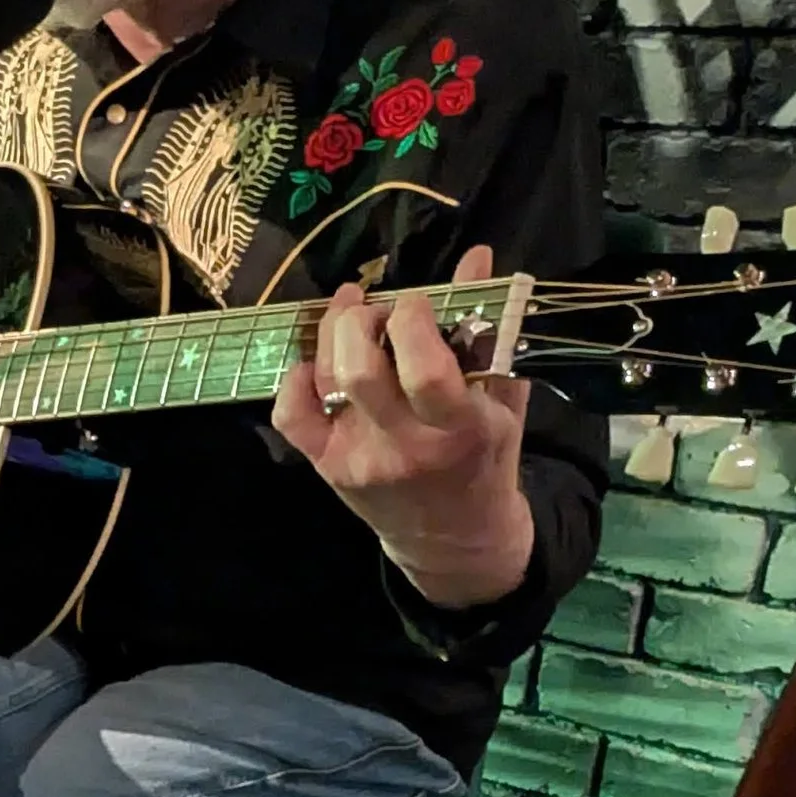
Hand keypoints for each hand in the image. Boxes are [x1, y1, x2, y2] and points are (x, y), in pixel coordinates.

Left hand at [272, 241, 534, 607]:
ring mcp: (360, 458)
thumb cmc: (486, 459)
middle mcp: (405, 447)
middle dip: (364, 320)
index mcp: (460, 429)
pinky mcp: (329, 467)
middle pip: (360, 368)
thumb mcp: (503, 399)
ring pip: (326, 380)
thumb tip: (478, 255)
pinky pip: (292, 415)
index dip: (413, 318)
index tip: (419, 305)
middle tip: (380, 312)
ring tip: (353, 317)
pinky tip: (319, 364)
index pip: (424, 367)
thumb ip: (491, 328)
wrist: (456, 541)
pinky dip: (297, 380)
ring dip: (334, 332)